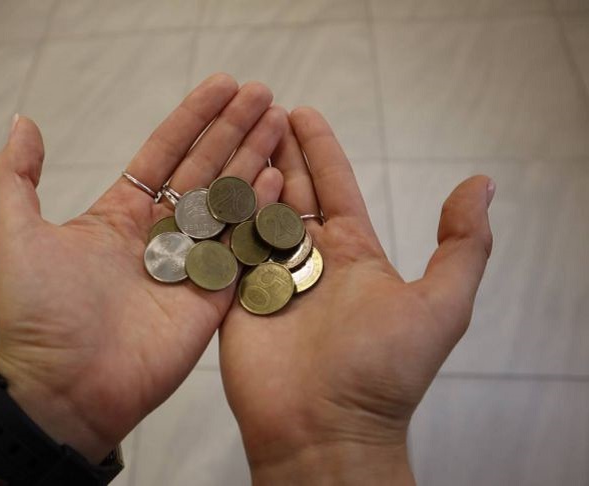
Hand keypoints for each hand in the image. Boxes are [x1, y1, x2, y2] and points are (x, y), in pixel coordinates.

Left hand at [0, 74, 287, 461]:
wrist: (67, 389)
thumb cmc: (39, 313)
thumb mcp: (16, 234)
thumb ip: (17, 176)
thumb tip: (24, 122)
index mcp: (120, 215)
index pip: (165, 154)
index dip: (194, 118)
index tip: (223, 85)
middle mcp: (160, 235)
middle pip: (205, 170)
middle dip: (234, 130)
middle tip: (264, 93)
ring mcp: (190, 265)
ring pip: (228, 202)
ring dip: (253, 161)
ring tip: (279, 123)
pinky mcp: (212, 298)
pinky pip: (240, 248)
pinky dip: (260, 213)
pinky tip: (277, 179)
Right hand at [219, 108, 493, 483]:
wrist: (324, 430)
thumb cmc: (383, 374)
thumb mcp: (440, 306)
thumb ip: (462, 245)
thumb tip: (480, 185)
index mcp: (352, 254)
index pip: (333, 188)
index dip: (320, 150)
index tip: (302, 114)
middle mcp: (308, 261)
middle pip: (289, 192)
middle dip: (278, 151)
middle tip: (261, 109)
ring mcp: (267, 278)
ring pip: (253, 213)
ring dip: (246, 173)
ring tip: (234, 133)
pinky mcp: (234, 298)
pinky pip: (224, 248)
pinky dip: (219, 216)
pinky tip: (211, 183)